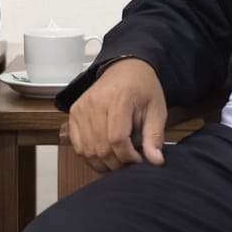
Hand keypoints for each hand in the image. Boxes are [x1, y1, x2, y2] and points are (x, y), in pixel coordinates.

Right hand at [65, 58, 167, 173]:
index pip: (117, 139)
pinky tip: (104, 153)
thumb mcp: (156, 110)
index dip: (128, 156)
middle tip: (129, 160)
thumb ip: (154, 136)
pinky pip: (77, 145)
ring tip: (118, 158)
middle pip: (101, 147)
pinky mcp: (74, 113)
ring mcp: (81, 108)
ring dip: (103, 162)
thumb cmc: (142, 88)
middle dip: (117, 162)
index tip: (139, 159)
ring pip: (87, 150)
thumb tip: (155, 161)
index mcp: (119, 98)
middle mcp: (95, 102)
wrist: (125, 69)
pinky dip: (90, 155)